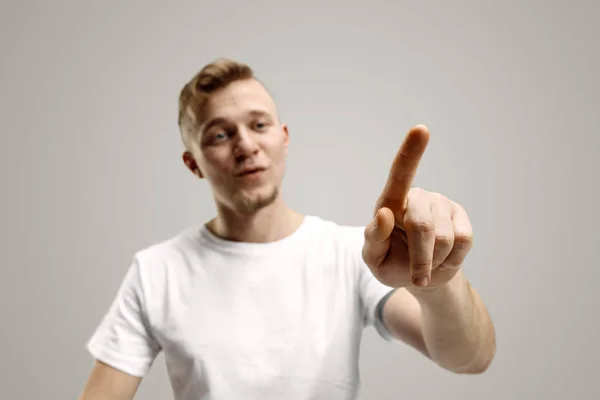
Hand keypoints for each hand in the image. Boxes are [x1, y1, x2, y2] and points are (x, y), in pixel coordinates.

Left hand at [361, 125, 473, 288]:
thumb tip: (383, 214)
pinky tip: (443, 260)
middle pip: (422, 227)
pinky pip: (463, 242)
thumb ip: (373, 238)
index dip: (411, 152)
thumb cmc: (390, 263)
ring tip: (426, 264)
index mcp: (390, 202)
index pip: (400, 174)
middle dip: (420, 260)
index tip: (421, 129)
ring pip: (444, 239)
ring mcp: (442, 204)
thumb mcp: (374, 258)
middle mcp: (418, 197)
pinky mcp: (461, 216)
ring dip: (434, 263)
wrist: (421, 277)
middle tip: (416, 277)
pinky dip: (451, 261)